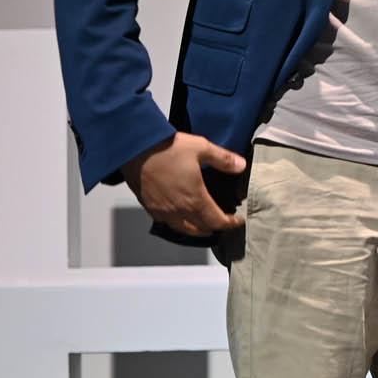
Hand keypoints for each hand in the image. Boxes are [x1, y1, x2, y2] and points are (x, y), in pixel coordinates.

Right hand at [123, 133, 246, 235]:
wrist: (135, 149)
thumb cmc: (167, 148)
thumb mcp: (202, 148)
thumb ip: (224, 159)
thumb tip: (242, 166)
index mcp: (194, 199)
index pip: (216, 221)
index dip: (229, 223)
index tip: (237, 220)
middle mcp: (178, 210)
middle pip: (200, 229)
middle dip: (214, 227)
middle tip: (223, 222)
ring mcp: (161, 210)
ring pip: (182, 229)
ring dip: (196, 229)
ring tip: (204, 224)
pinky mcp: (148, 207)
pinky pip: (166, 223)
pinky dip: (178, 224)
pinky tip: (180, 216)